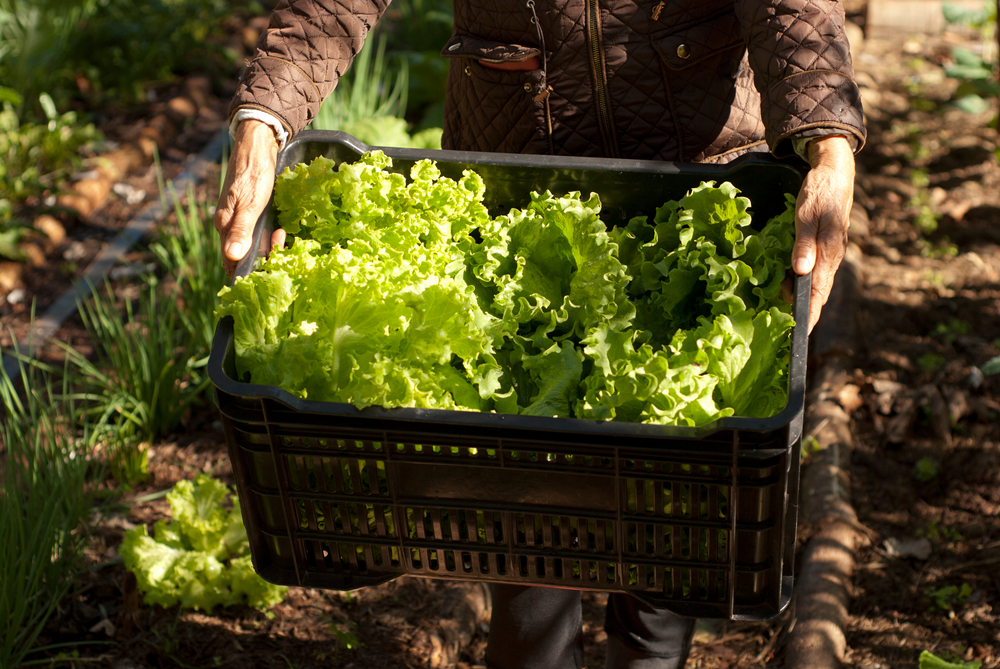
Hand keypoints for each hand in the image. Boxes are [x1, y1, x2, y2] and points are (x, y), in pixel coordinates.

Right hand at [214, 119, 285, 278]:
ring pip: (250, 246)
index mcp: (224, 226)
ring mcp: (236, 219)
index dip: (250, 270)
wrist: (256, 145)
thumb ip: (241, 230)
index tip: (270, 267)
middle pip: (241, 256)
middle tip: (280, 243)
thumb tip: (232, 256)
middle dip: (263, 257)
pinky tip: (279, 230)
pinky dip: (268, 237)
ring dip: (267, 246)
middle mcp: (227, 225)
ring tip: (281, 235)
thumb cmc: (254, 173)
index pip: (231, 262)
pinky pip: (255, 234)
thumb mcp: (251, 204)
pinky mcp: (246, 212)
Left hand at [791, 135, 855, 332]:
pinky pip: (814, 269)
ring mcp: (829, 252)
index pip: (819, 292)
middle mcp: (831, 257)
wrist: (835, 173)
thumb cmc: (820, 193)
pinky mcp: (824, 246)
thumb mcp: (807, 216)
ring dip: (802, 295)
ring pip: (816, 282)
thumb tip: (801, 272)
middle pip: (818, 292)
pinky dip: (803, 280)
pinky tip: (790, 283)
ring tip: (784, 305)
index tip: (803, 331)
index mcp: (829, 252)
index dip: (811, 313)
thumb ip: (804, 244)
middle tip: (788, 326)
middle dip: (805, 310)